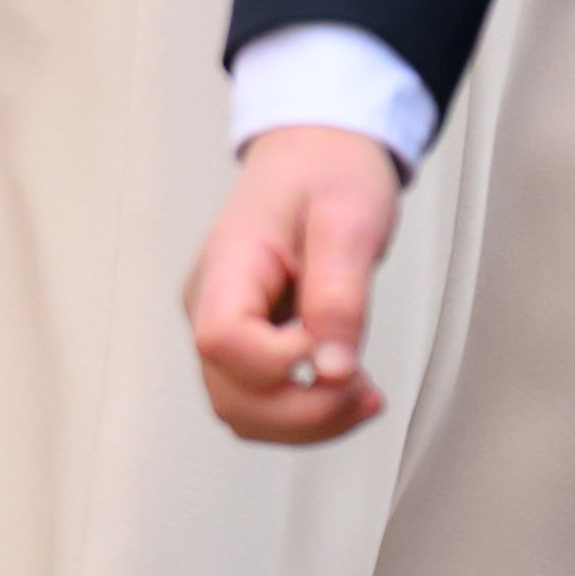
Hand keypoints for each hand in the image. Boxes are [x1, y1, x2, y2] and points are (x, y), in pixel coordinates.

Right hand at [188, 127, 405, 441]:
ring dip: (305, 424)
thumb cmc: (329, 173)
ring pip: (242, 411)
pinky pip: (261, 401)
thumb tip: (332, 370)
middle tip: (362, 388)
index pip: (222, 339)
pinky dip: (304, 415)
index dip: (276, 364)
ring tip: (361, 396)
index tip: (329, 351)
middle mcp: (212, 301)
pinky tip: (346, 393)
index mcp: (228, 262)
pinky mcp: (246, 343)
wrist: (318, 152)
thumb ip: (339, 295)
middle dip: (302, 412)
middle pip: (229, 393)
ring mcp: (225, 326)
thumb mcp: (350, 220)